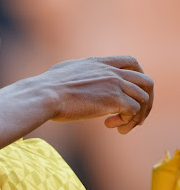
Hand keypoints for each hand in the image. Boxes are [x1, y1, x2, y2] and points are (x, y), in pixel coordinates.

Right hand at [35, 55, 153, 132]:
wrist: (42, 96)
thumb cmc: (43, 89)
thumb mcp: (62, 72)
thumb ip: (74, 73)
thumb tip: (66, 79)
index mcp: (98, 63)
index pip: (131, 62)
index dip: (137, 79)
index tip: (130, 94)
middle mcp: (110, 71)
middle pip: (146, 81)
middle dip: (146, 101)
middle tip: (135, 116)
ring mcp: (114, 84)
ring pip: (143, 98)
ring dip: (136, 116)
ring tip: (121, 127)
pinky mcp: (113, 100)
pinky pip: (134, 110)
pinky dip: (128, 121)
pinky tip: (112, 126)